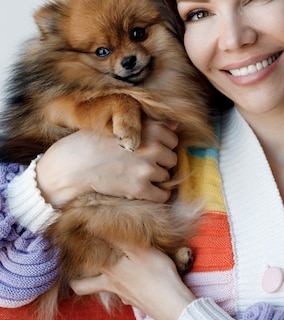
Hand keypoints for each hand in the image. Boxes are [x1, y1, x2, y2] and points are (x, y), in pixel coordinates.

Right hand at [36, 119, 177, 207]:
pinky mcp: (139, 188)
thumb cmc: (91, 142)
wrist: (72, 165)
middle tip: (142, 164)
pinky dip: (157, 195)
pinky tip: (145, 190)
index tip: (150, 149)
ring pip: (166, 177)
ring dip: (156, 178)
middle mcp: (153, 147)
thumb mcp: (119, 125)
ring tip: (138, 175)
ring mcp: (147, 169)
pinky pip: (162, 195)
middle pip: (172, 159)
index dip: (162, 145)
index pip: (173, 139)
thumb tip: (175, 125)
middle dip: (160, 162)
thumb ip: (150, 125)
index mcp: (149, 128)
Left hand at [71, 245, 195, 319]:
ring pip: (105, 290)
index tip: (72, 240)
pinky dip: (126, 287)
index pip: (83, 261)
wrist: (172, 306)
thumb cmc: (156, 275)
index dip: (75, 252)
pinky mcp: (136, 301)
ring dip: (103, 281)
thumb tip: (93, 226)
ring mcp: (123, 295)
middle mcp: (111, 284)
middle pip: (83, 287)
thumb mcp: (139, 250)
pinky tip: (135, 281)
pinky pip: (125, 294)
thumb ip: (118, 238)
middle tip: (76, 270)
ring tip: (105, 271)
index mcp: (109, 271)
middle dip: (77, 279)